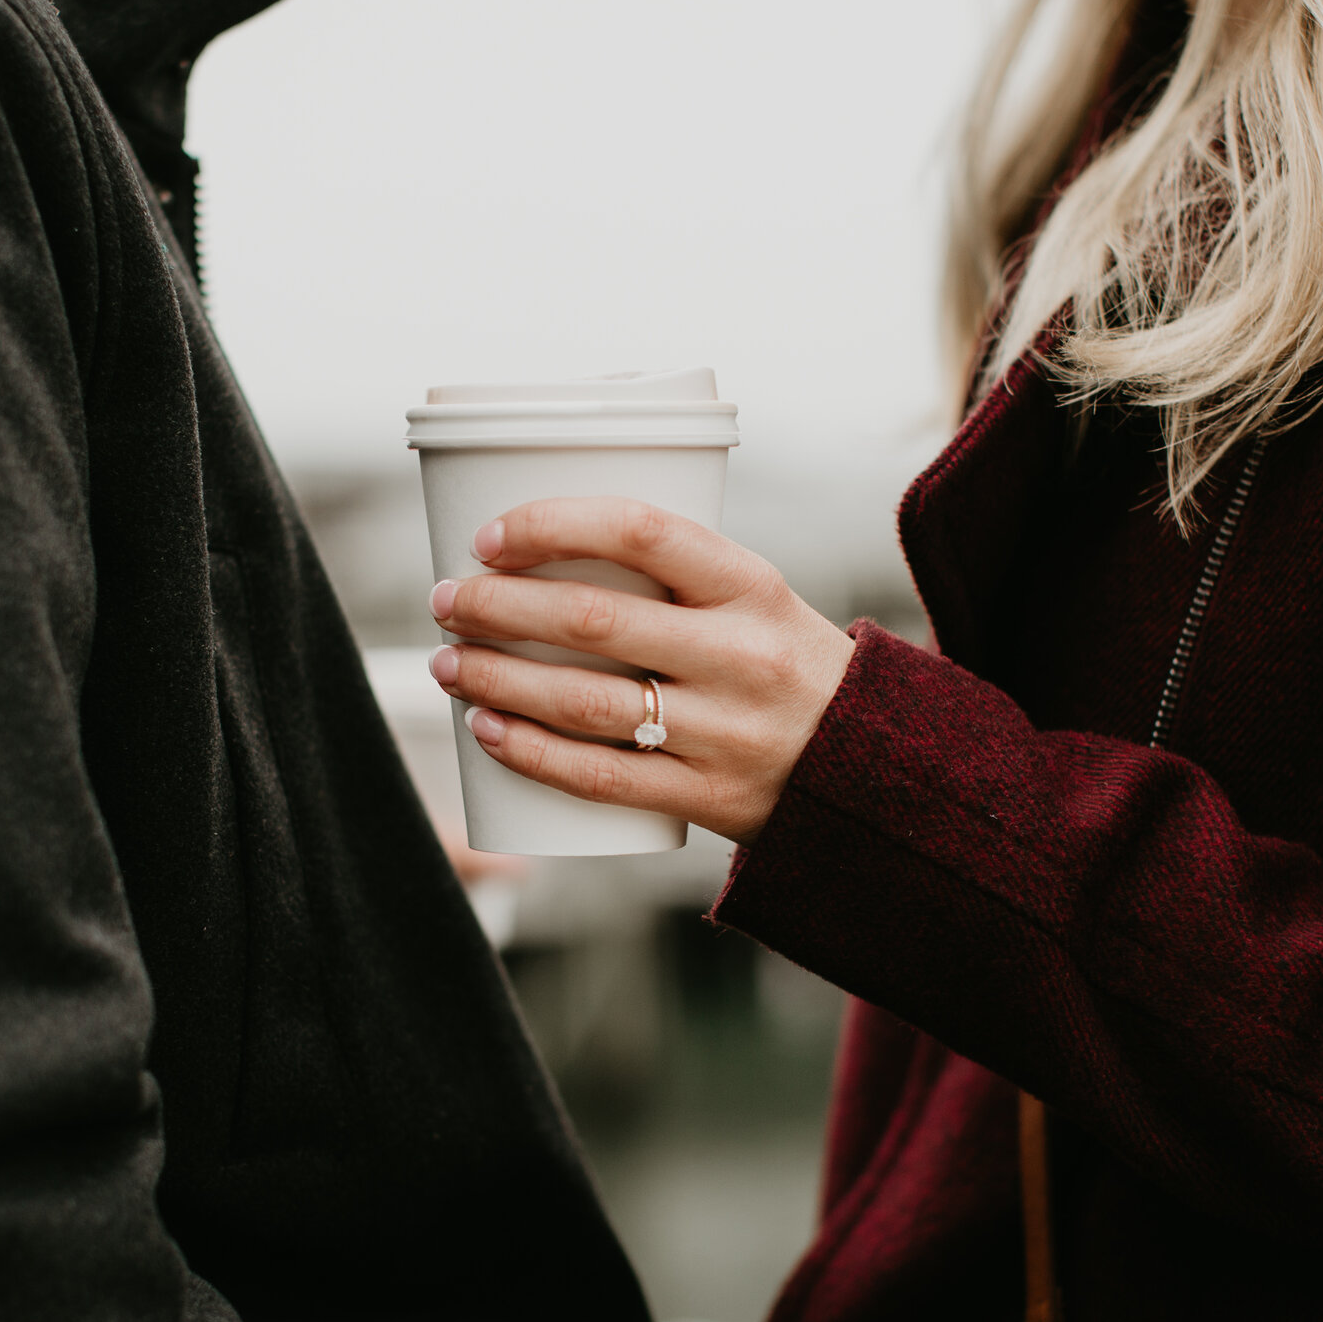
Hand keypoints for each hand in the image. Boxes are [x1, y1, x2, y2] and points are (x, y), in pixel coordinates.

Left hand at [426, 498, 855, 845]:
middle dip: (498, 606)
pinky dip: (532, 752)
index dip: (553, 524)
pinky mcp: (706, 797)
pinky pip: (600, 777)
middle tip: (447, 601)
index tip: (490, 535)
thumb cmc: (785, 666)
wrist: (875, 772)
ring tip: (447, 665)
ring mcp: (723, 732)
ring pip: (585, 701)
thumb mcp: (757, 602)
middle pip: (593, 620)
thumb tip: (540, 551)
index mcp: (753, 585)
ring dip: (497, 679)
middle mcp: (740, 656)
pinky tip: (487, 731)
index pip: (641, 530)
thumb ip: (671, 580)